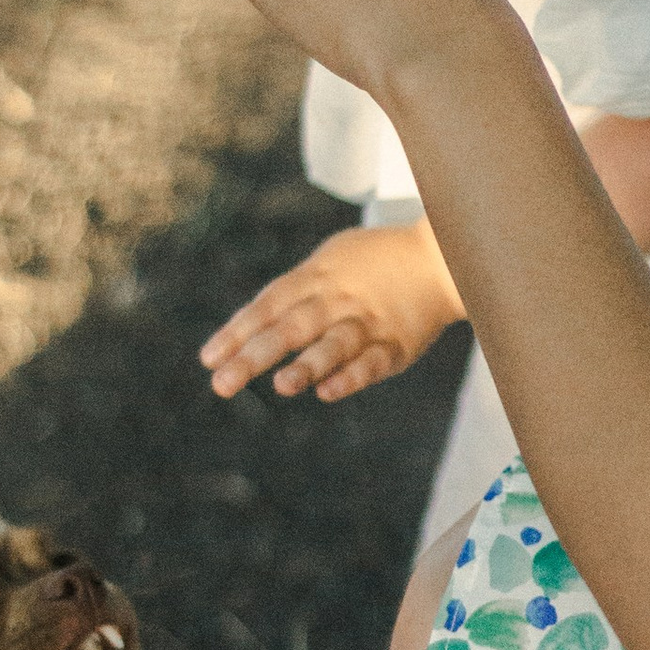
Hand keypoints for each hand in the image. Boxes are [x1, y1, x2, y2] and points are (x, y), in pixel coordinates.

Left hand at [200, 217, 461, 402]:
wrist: (440, 257)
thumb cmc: (375, 261)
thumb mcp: (330, 260)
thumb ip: (295, 291)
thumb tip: (250, 324)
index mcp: (316, 276)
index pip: (268, 305)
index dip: (238, 332)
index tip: (208, 359)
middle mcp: (338, 299)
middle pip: (292, 327)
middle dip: (255, 355)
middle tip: (222, 384)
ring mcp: (368, 322)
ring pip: (334, 343)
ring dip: (308, 365)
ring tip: (282, 385)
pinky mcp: (396, 344)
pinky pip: (372, 361)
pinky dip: (351, 376)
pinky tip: (328, 392)